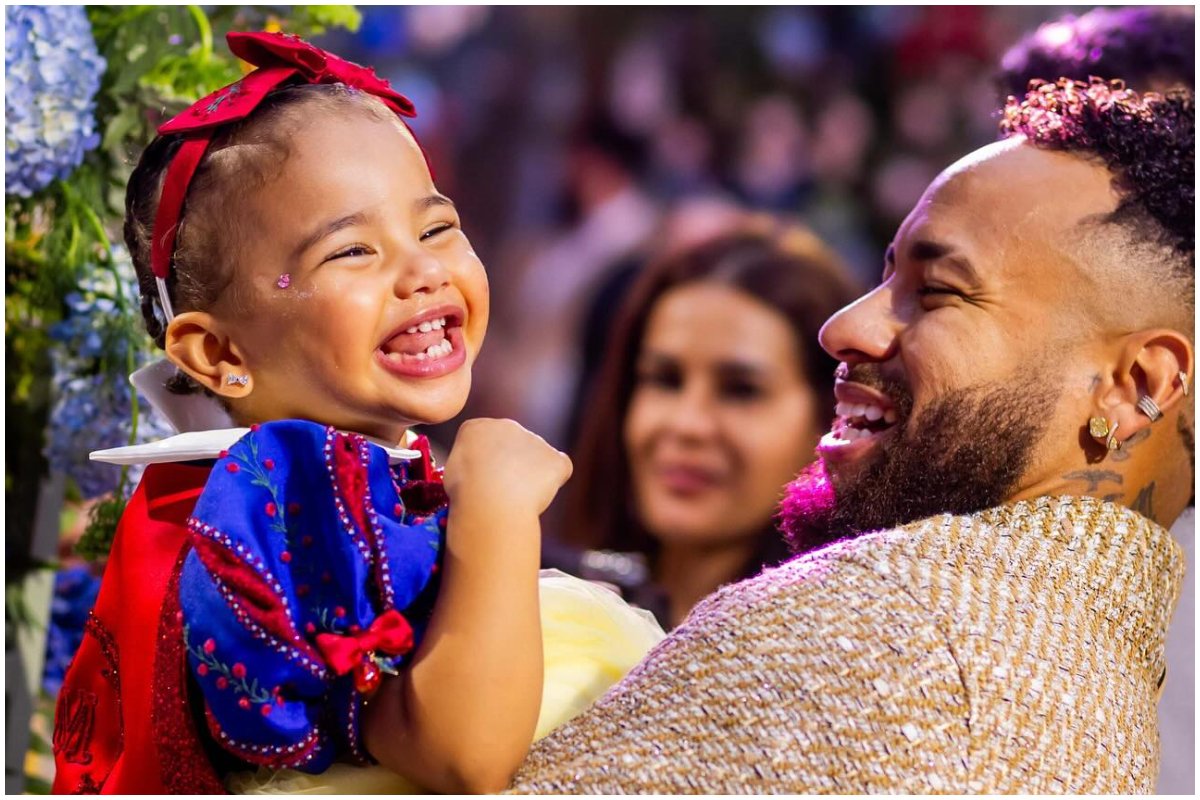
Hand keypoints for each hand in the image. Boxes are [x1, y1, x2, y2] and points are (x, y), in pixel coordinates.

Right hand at [443, 418, 572, 516]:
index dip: (484, 465)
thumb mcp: (453, 471)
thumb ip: (468, 462)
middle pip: (514, 446)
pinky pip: (559, 469)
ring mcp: (535, 440)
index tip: (479, 481)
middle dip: (510, 466)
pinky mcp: (555, 458)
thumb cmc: (465, 494)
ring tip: (515, 497)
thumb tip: (477, 471)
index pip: (485, 442)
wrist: (489, 504)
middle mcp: (508, 426)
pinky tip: (537, 495)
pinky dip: (553, 482)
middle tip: (500, 491)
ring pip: (536, 459)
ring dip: (530, 475)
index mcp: (478, 427)